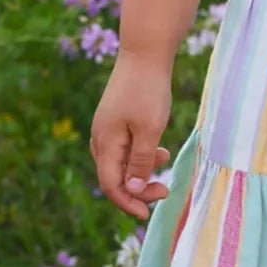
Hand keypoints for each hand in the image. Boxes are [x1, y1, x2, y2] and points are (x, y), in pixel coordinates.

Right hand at [90, 51, 176, 221]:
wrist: (145, 52)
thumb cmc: (148, 91)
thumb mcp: (150, 130)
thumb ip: (141, 162)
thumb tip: (133, 192)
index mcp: (106, 143)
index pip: (111, 185)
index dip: (128, 203)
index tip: (147, 214)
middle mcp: (101, 138)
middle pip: (113, 177)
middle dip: (137, 190)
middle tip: (165, 189)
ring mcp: (107, 128)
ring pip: (120, 163)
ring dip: (141, 173)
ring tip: (165, 169)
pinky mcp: (116, 119)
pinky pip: (125, 148)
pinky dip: (141, 156)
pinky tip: (160, 153)